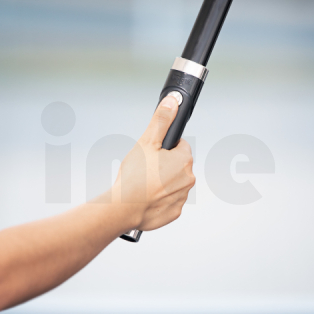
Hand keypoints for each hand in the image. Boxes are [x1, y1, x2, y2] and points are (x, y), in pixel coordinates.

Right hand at [113, 95, 195, 230]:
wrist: (125, 208)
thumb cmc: (135, 176)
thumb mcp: (147, 141)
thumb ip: (161, 120)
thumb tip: (172, 101)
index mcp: (184, 160)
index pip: (180, 147)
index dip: (165, 148)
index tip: (153, 154)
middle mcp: (188, 179)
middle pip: (177, 166)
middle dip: (164, 166)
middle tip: (146, 169)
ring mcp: (182, 197)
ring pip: (172, 184)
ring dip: (161, 183)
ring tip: (144, 184)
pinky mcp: (174, 212)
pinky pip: (168, 201)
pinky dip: (159, 200)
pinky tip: (146, 197)